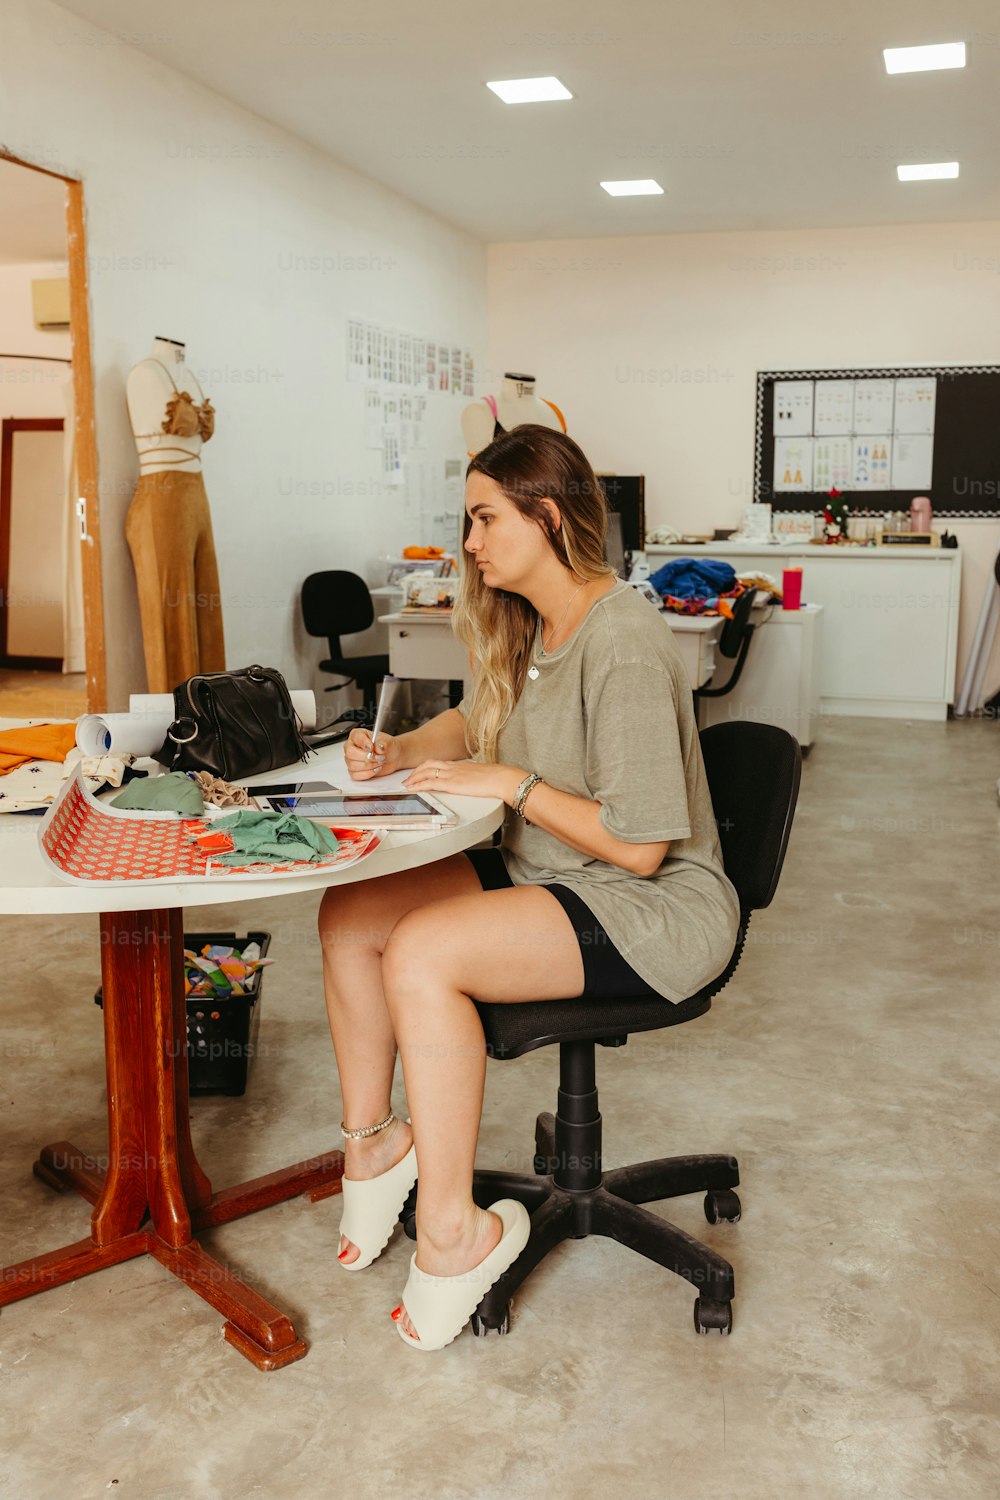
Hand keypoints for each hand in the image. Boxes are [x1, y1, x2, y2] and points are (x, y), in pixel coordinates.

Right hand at [344, 727, 401, 780]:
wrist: (392, 757)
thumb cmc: (387, 747)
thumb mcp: (388, 742)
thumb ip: (383, 744)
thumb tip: (379, 747)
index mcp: (357, 735)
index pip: (355, 737)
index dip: (363, 743)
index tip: (372, 747)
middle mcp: (352, 746)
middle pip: (350, 753)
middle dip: (367, 757)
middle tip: (378, 757)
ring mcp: (351, 759)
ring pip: (353, 765)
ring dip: (369, 766)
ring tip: (379, 762)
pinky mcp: (354, 771)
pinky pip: (355, 775)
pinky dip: (367, 773)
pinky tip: (374, 769)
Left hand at [404, 759, 521, 802]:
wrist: (502, 778)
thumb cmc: (497, 778)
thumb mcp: (482, 775)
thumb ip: (474, 778)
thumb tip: (475, 783)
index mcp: (461, 765)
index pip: (439, 763)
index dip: (427, 767)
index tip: (421, 772)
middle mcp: (454, 767)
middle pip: (429, 764)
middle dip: (416, 771)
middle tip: (408, 778)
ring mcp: (452, 774)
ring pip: (426, 772)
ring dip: (414, 778)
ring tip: (407, 784)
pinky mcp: (451, 784)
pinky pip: (430, 782)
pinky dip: (418, 785)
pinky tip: (413, 789)